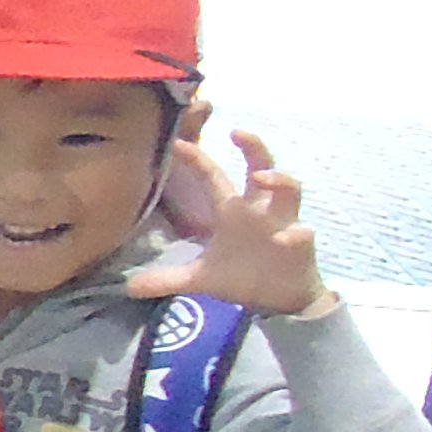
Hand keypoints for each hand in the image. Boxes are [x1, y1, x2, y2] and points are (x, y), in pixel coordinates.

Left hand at [127, 121, 323, 315]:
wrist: (280, 300)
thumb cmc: (242, 276)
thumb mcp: (200, 278)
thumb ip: (167, 278)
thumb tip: (129, 288)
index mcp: (232, 211)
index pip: (213, 177)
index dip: (197, 159)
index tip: (177, 142)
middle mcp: (259, 209)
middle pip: (262, 165)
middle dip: (253, 147)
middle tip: (238, 132)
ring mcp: (282, 224)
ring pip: (290, 190)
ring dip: (279, 179)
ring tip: (261, 176)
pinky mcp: (301, 244)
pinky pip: (302, 234)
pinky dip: (296, 234)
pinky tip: (286, 238)